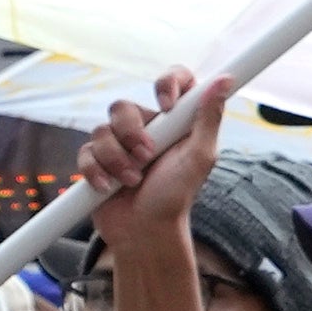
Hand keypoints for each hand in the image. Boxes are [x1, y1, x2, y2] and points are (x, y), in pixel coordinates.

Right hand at [79, 75, 223, 235]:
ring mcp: (118, 143)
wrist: (144, 231)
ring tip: (133, 180)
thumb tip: (225, 80)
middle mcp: (146, 127)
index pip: (173, 81)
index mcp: (175, 122)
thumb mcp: (199, 158)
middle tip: (147, 158)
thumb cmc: (176, 196)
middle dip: (132, 134)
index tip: (168, 106)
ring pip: (102, 129)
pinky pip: (86, 151)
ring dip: (117, 159)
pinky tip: (109, 187)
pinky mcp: (96, 160)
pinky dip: (97, 171)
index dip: (167, 83)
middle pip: (123, 106)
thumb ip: (209, 118)